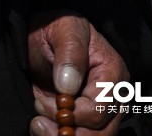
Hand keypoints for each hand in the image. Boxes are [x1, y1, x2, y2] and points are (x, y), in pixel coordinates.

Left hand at [28, 12, 127, 135]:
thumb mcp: (64, 27)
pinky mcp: (85, 121)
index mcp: (112, 72)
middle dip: (69, 135)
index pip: (99, 108)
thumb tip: (68, 86)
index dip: (72, 113)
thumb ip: (70, 51)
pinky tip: (42, 129)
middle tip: (39, 124)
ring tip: (39, 127)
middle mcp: (113, 97)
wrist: (47, 35)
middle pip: (101, 133)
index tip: (42, 104)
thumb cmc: (59, 27)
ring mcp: (101, 112)